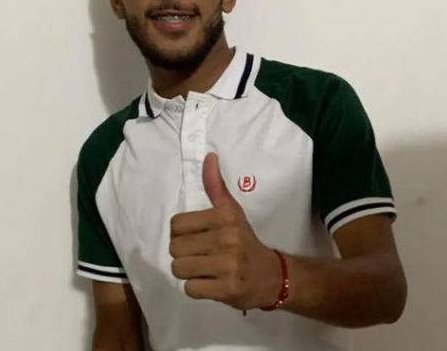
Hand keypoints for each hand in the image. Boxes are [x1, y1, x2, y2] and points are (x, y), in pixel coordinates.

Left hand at [169, 153, 281, 310]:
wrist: (271, 275)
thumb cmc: (245, 241)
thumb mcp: (232, 211)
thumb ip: (216, 186)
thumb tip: (209, 156)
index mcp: (224, 217)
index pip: (176, 224)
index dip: (182, 234)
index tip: (198, 237)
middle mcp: (226, 238)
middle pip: (174, 248)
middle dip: (185, 254)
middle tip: (203, 256)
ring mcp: (227, 265)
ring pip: (179, 268)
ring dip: (188, 272)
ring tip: (206, 269)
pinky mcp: (226, 289)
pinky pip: (190, 289)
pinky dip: (197, 288)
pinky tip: (212, 283)